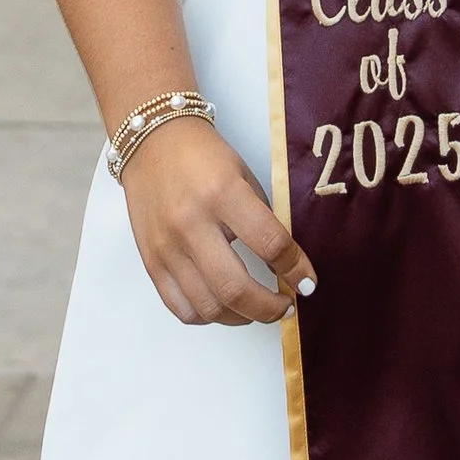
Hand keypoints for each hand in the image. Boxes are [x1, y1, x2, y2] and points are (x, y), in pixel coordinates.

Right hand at [125, 118, 315, 327]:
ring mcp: (167, 247)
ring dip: (241, 317)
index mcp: (222, 193)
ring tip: (257, 310)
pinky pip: (181, 307)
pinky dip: (208, 316)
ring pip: (209, 307)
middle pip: (236, 288)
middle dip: (270, 308)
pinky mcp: (151, 262)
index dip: (295, 269)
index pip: (269, 243)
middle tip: (285, 307)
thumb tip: (284, 265)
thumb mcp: (243, 176)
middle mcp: (191, 223)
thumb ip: (262, 219)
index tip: (307, 282)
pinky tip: (224, 306)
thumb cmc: (202, 156)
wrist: (152, 143)